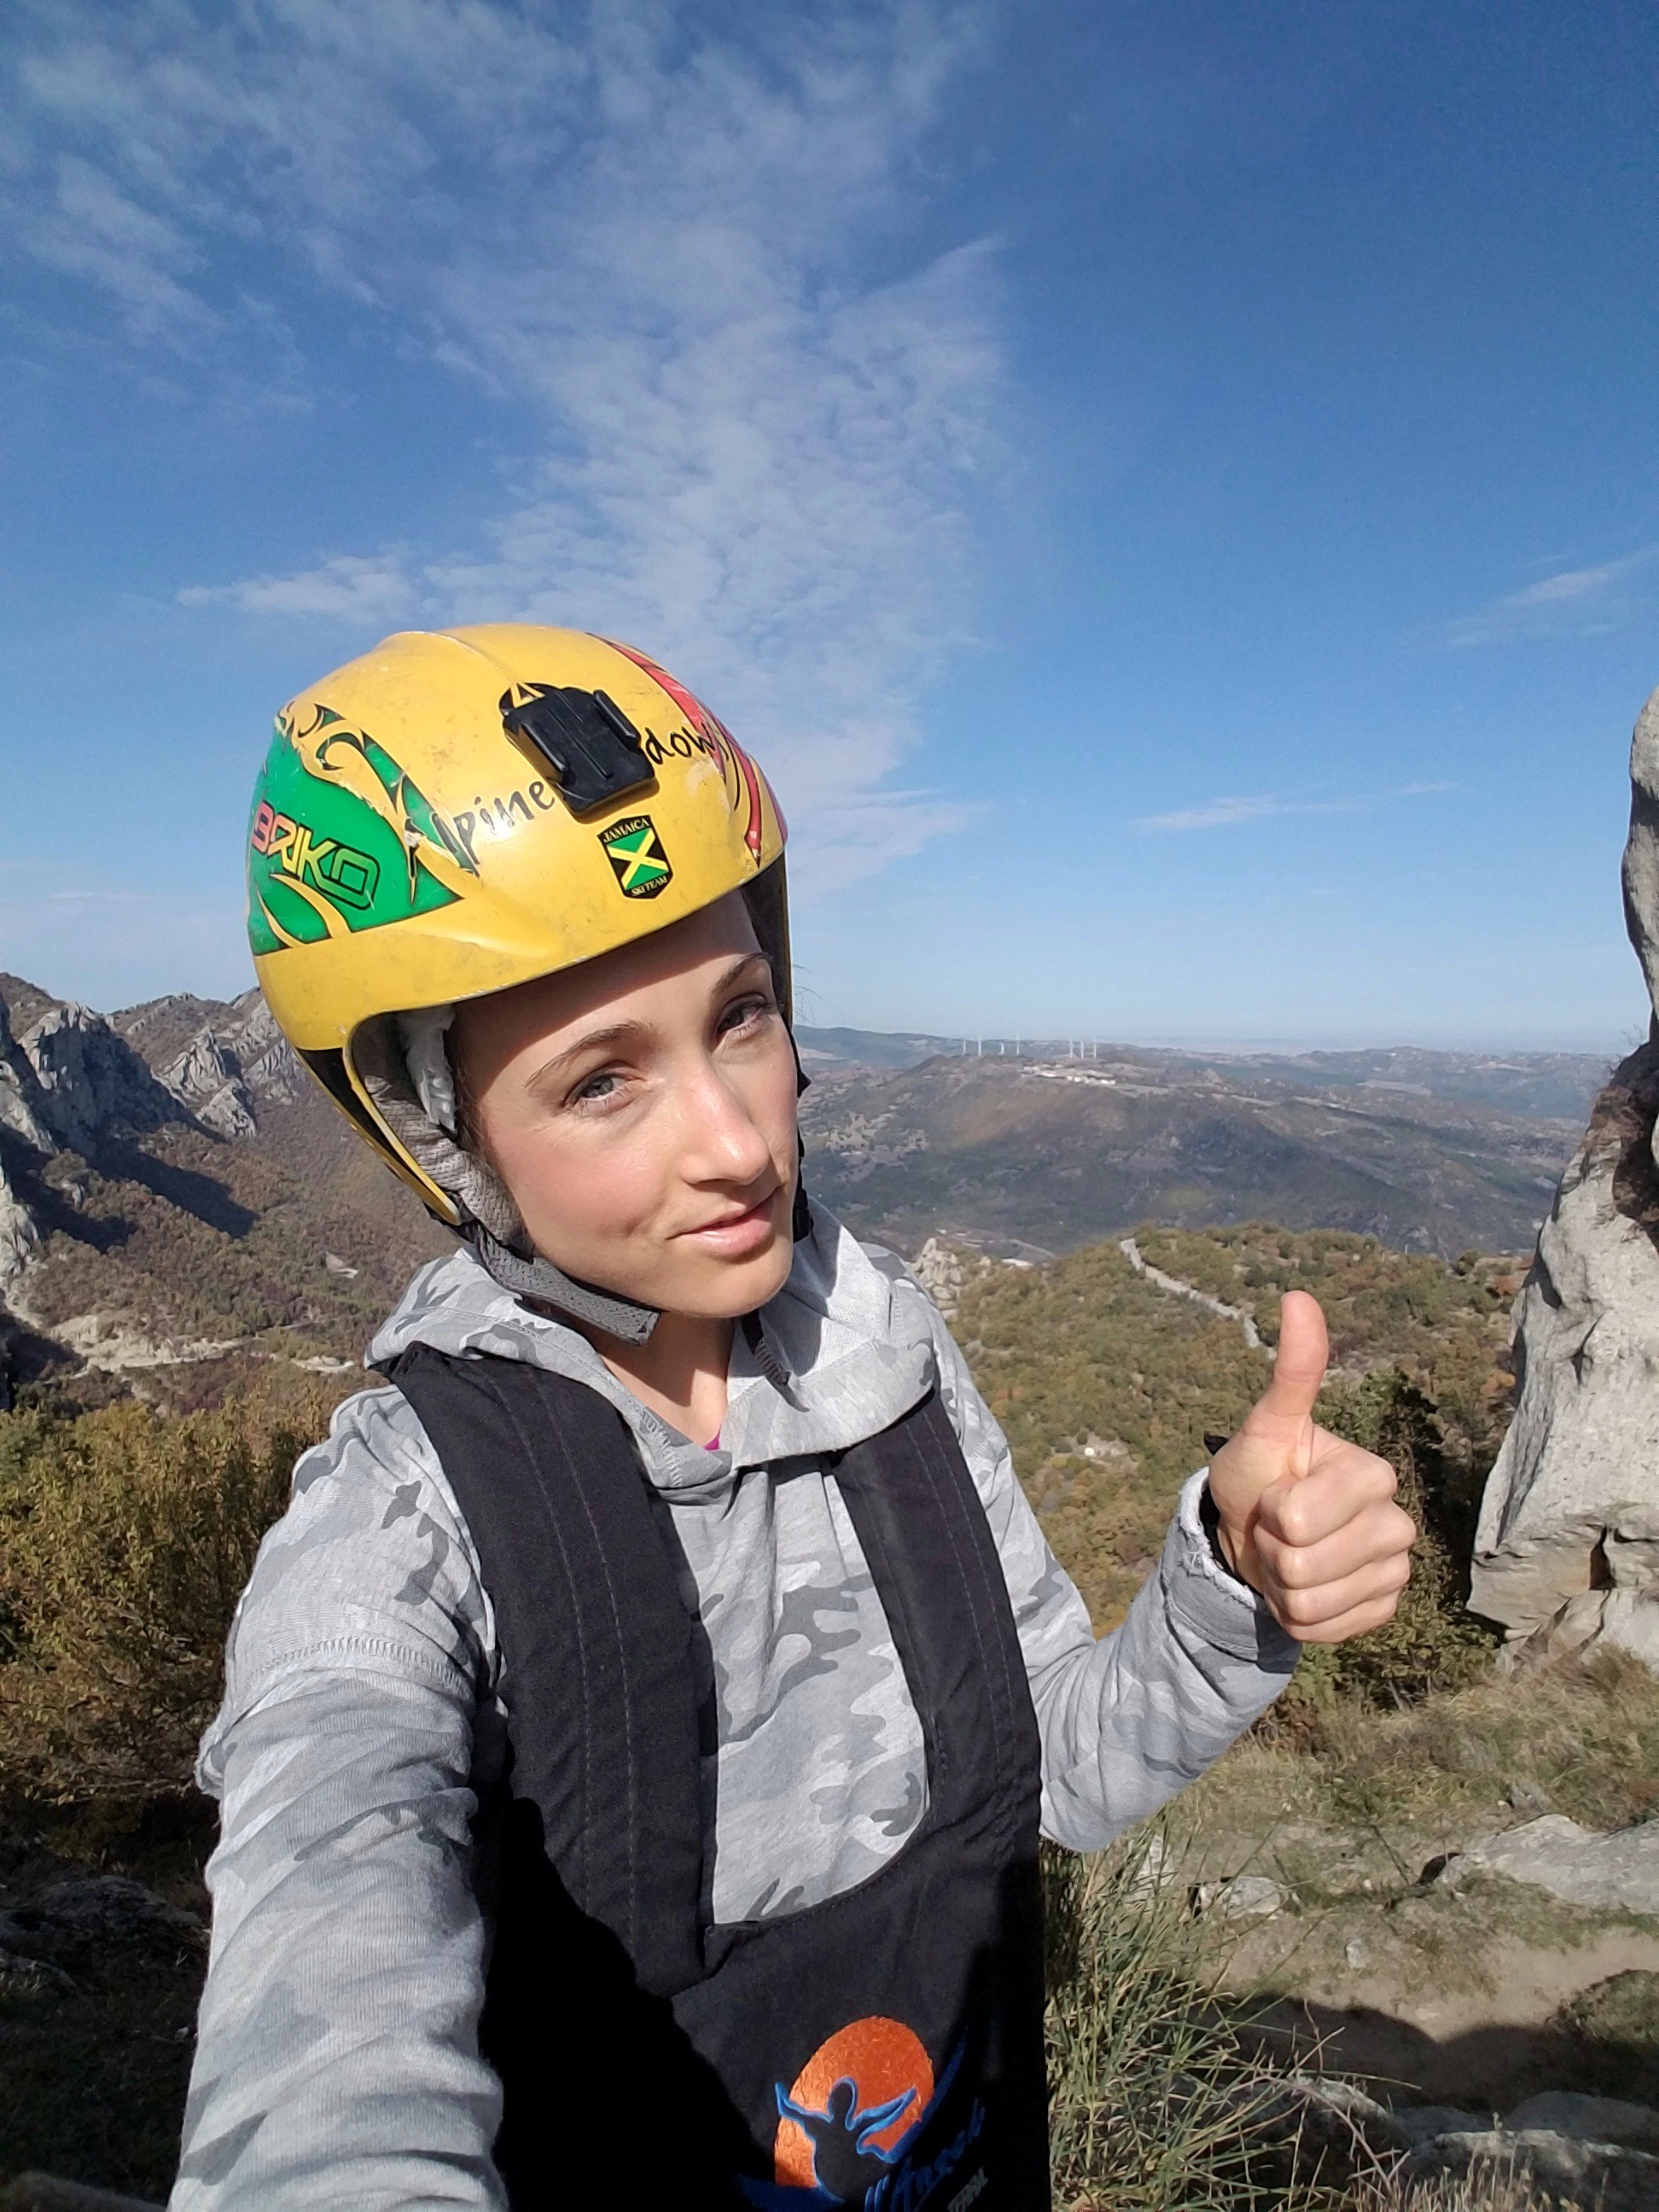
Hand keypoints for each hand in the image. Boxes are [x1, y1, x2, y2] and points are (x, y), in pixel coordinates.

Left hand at [1207, 1291, 1416, 1642]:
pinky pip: (1326, 1632)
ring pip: (1312, 1603)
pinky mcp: (1382, 1612)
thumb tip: (1298, 1295)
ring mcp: (1395, 1572)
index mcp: (1374, 1475)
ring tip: (1284, 1559)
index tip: (1274, 1497)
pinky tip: (1300, 1591)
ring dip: (1280, 1587)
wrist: (1254, 1539)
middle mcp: (1398, 1524)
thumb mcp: (1263, 1429)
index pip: (1301, 1519)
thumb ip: (1291, 1372)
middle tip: (1274, 1531)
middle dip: (1271, 1552)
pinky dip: (1298, 1618)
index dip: (1270, 1514)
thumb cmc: (1259, 1477)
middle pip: (1304, 1566)